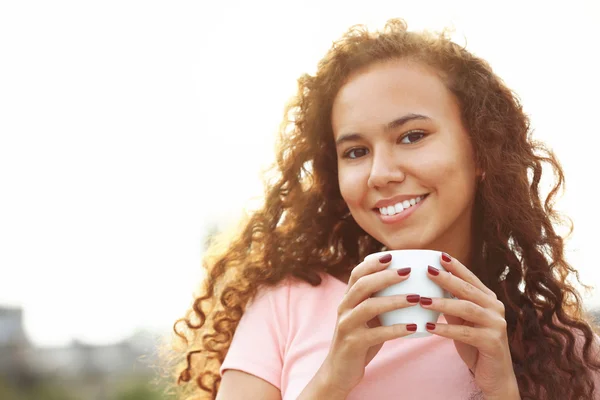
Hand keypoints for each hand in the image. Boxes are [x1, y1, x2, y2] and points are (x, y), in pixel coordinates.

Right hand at [318, 253, 418, 395]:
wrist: (339, 372)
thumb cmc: (360, 342)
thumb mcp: (366, 319)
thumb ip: (378, 303)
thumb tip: (409, 287)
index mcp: (347, 300)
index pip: (356, 274)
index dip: (373, 264)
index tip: (392, 256)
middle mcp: (344, 309)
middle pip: (362, 285)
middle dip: (386, 276)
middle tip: (408, 272)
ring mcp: (347, 326)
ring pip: (370, 306)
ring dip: (395, 300)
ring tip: (416, 298)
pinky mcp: (353, 343)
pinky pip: (377, 333)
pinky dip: (397, 329)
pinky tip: (414, 328)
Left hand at [420, 253, 519, 398]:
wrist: (495, 377)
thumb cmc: (476, 346)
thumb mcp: (462, 322)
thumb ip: (451, 306)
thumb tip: (429, 289)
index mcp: (488, 299)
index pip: (470, 278)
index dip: (455, 266)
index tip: (438, 254)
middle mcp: (495, 308)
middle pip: (468, 290)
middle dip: (447, 279)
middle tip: (427, 271)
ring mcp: (497, 325)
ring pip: (467, 308)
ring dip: (442, 303)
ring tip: (422, 300)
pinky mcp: (493, 342)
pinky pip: (466, 333)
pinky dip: (446, 329)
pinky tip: (430, 328)